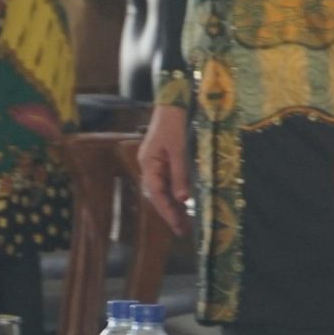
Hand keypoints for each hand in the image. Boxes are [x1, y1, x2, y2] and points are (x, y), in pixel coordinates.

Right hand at [136, 105, 191, 236]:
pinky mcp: (164, 160)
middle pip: (159, 196)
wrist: (173, 102)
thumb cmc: (174, 124)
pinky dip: (176, 193)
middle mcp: (149, 168)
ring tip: (185, 223)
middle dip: (170, 214)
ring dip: (174, 206)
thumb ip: (180, 174)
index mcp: (149, 166)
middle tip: (183, 231)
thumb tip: (183, 199)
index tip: (178, 227)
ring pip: (164, 190)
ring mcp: (156, 164)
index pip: (157, 195)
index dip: (168, 212)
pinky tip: (184, 203)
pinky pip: (168, 182)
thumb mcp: (179, 149)